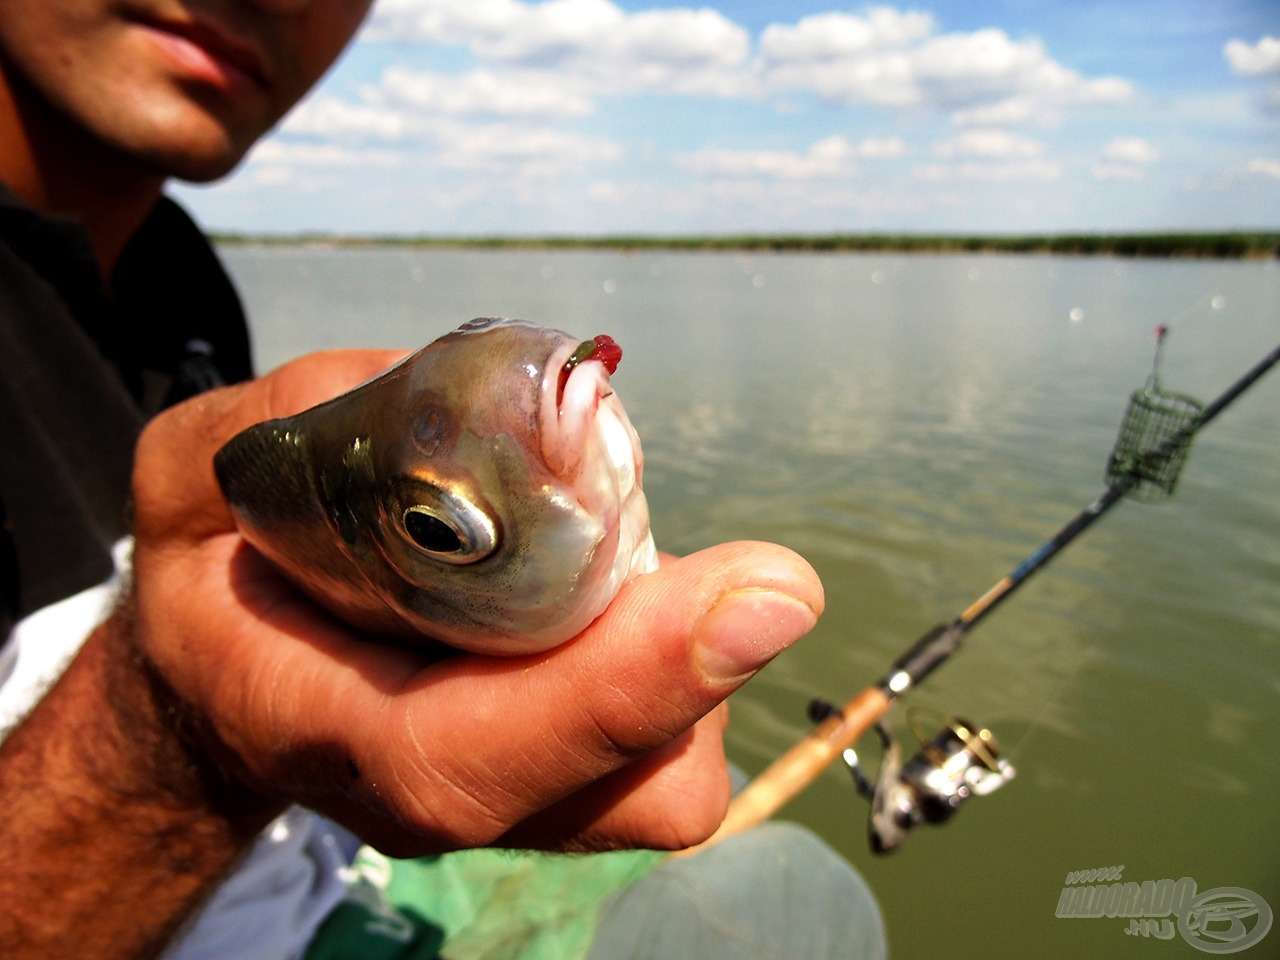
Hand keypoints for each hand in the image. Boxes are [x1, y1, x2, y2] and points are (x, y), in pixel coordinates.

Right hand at [130, 349, 823, 854]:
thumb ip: (290, 420)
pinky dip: (683, 666)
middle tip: (718, 559)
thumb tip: (490, 395)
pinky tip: (620, 598)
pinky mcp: (563, 787)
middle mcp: (425, 795)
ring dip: (690, 656)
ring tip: (616, 564)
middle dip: (697, 658)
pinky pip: (669, 754)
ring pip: (667, 776)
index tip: (766, 591)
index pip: (473, 751)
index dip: (621, 680)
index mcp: (320, 724)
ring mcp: (505, 803)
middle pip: (622, 782)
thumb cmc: (216, 572)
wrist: (230, 681)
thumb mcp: (193, 474)